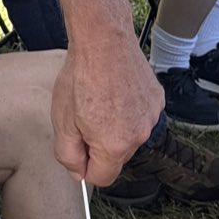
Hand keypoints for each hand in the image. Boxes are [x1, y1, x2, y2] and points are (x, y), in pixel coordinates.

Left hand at [50, 38, 163, 185]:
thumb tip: (79, 173)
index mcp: (115, 146)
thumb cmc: (80, 77)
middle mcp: (139, 136)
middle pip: (116, 156)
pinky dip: (128, 109)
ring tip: (100, 99)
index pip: (102, 177)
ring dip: (115, 126)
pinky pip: (140, 115)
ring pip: (129, 135)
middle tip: (83, 116)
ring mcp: (152, 117)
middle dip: (99, 144)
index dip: (85, 167)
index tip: (77, 149)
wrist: (103, 41)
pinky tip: (115, 90)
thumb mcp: (62, 122)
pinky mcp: (157, 100)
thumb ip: (68, 156)